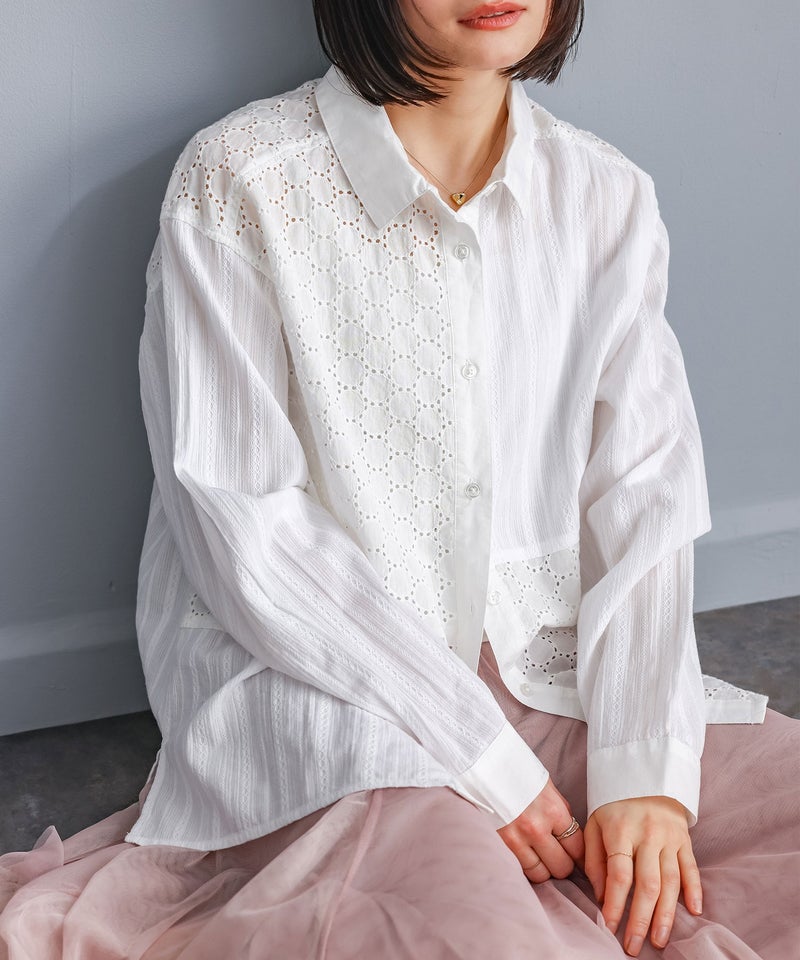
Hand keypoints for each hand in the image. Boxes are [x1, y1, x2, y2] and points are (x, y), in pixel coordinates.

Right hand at [497, 777, 584, 882]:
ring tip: (537, 855)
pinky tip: (522, 853)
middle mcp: (536, 828)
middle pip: (562, 867)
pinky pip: (518, 869)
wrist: (479, 762)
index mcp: (553, 810)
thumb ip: (558, 810)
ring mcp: (515, 839)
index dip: (578, 854)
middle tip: (556, 855)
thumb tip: (569, 833)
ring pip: (540, 875)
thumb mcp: (544, 785)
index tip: (576, 856)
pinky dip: (522, 865)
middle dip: (562, 863)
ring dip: (542, 868)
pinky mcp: (497, 845)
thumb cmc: (514, 768)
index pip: (577, 848)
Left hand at [584, 796, 702, 955]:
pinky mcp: (685, 839)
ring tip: (659, 940)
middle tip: (633, 946)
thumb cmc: (614, 804)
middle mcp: (647, 835)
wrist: (644, 773)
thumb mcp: (594, 823)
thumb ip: (594, 859)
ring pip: (670, 882)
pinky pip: (692, 867)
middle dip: (640, 919)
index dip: (615, 904)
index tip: (609, 927)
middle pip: (647, 884)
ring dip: (666, 915)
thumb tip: (600, 895)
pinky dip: (694, 890)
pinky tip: (694, 912)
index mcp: (620, 830)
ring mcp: (669, 838)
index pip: (619, 874)